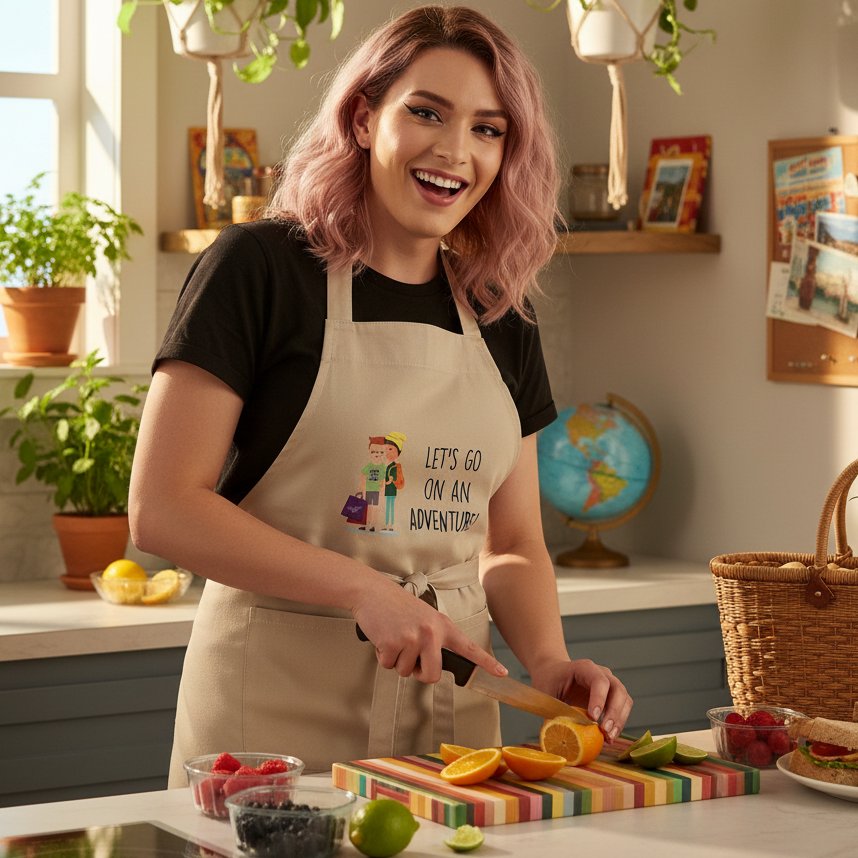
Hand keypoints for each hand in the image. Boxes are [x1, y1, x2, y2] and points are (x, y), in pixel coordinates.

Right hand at [351, 579, 507, 683]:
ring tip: (394, 637)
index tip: (502, 673)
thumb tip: (433, 664)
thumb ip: (434, 638)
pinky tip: (383, 637)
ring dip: (397, 660)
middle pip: (432, 675)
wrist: (372, 591)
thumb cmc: (396, 606)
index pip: (469, 647)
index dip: (487, 662)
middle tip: (410, 657)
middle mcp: (432, 632)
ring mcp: (413, 637)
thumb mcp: (424, 617)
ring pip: (407, 672)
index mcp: (442, 625)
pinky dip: (383, 656)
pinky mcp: (394, 642)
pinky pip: (389, 666)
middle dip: (419, 673)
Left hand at [529, 659, 631, 743]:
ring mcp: (609, 683)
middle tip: (605, 731)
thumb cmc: (548, 681)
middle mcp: (601, 673)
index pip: (599, 680)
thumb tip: (559, 736)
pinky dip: (619, 723)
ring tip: (609, 738)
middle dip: (614, 712)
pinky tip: (609, 737)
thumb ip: (554, 711)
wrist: (553, 673)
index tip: (593, 717)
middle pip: (617, 689)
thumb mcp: (546, 693)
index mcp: (584, 668)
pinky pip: (623, 708)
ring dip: (620, 720)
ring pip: (624, 699)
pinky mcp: (612, 695)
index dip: (599, 699)